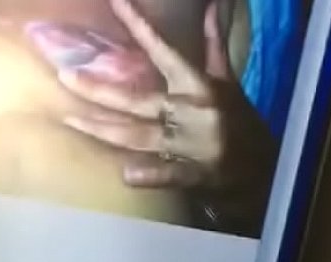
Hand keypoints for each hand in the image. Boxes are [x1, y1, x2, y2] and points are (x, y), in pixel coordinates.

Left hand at [58, 0, 278, 227]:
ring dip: (105, 129)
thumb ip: (214, 45)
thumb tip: (212, 7)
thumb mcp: (227, 82)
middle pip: (138, 98)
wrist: (265, 170)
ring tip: (71, 119)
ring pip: (140, 135)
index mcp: (198, 85)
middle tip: (65, 77)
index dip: (140, 25)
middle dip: (99, 89)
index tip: (117, 2)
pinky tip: (128, 174)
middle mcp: (191, 109)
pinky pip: (171, 173)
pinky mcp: (198, 174)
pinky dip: (151, 175)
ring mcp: (193, 143)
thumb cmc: (240, 122)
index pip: (163, 50)